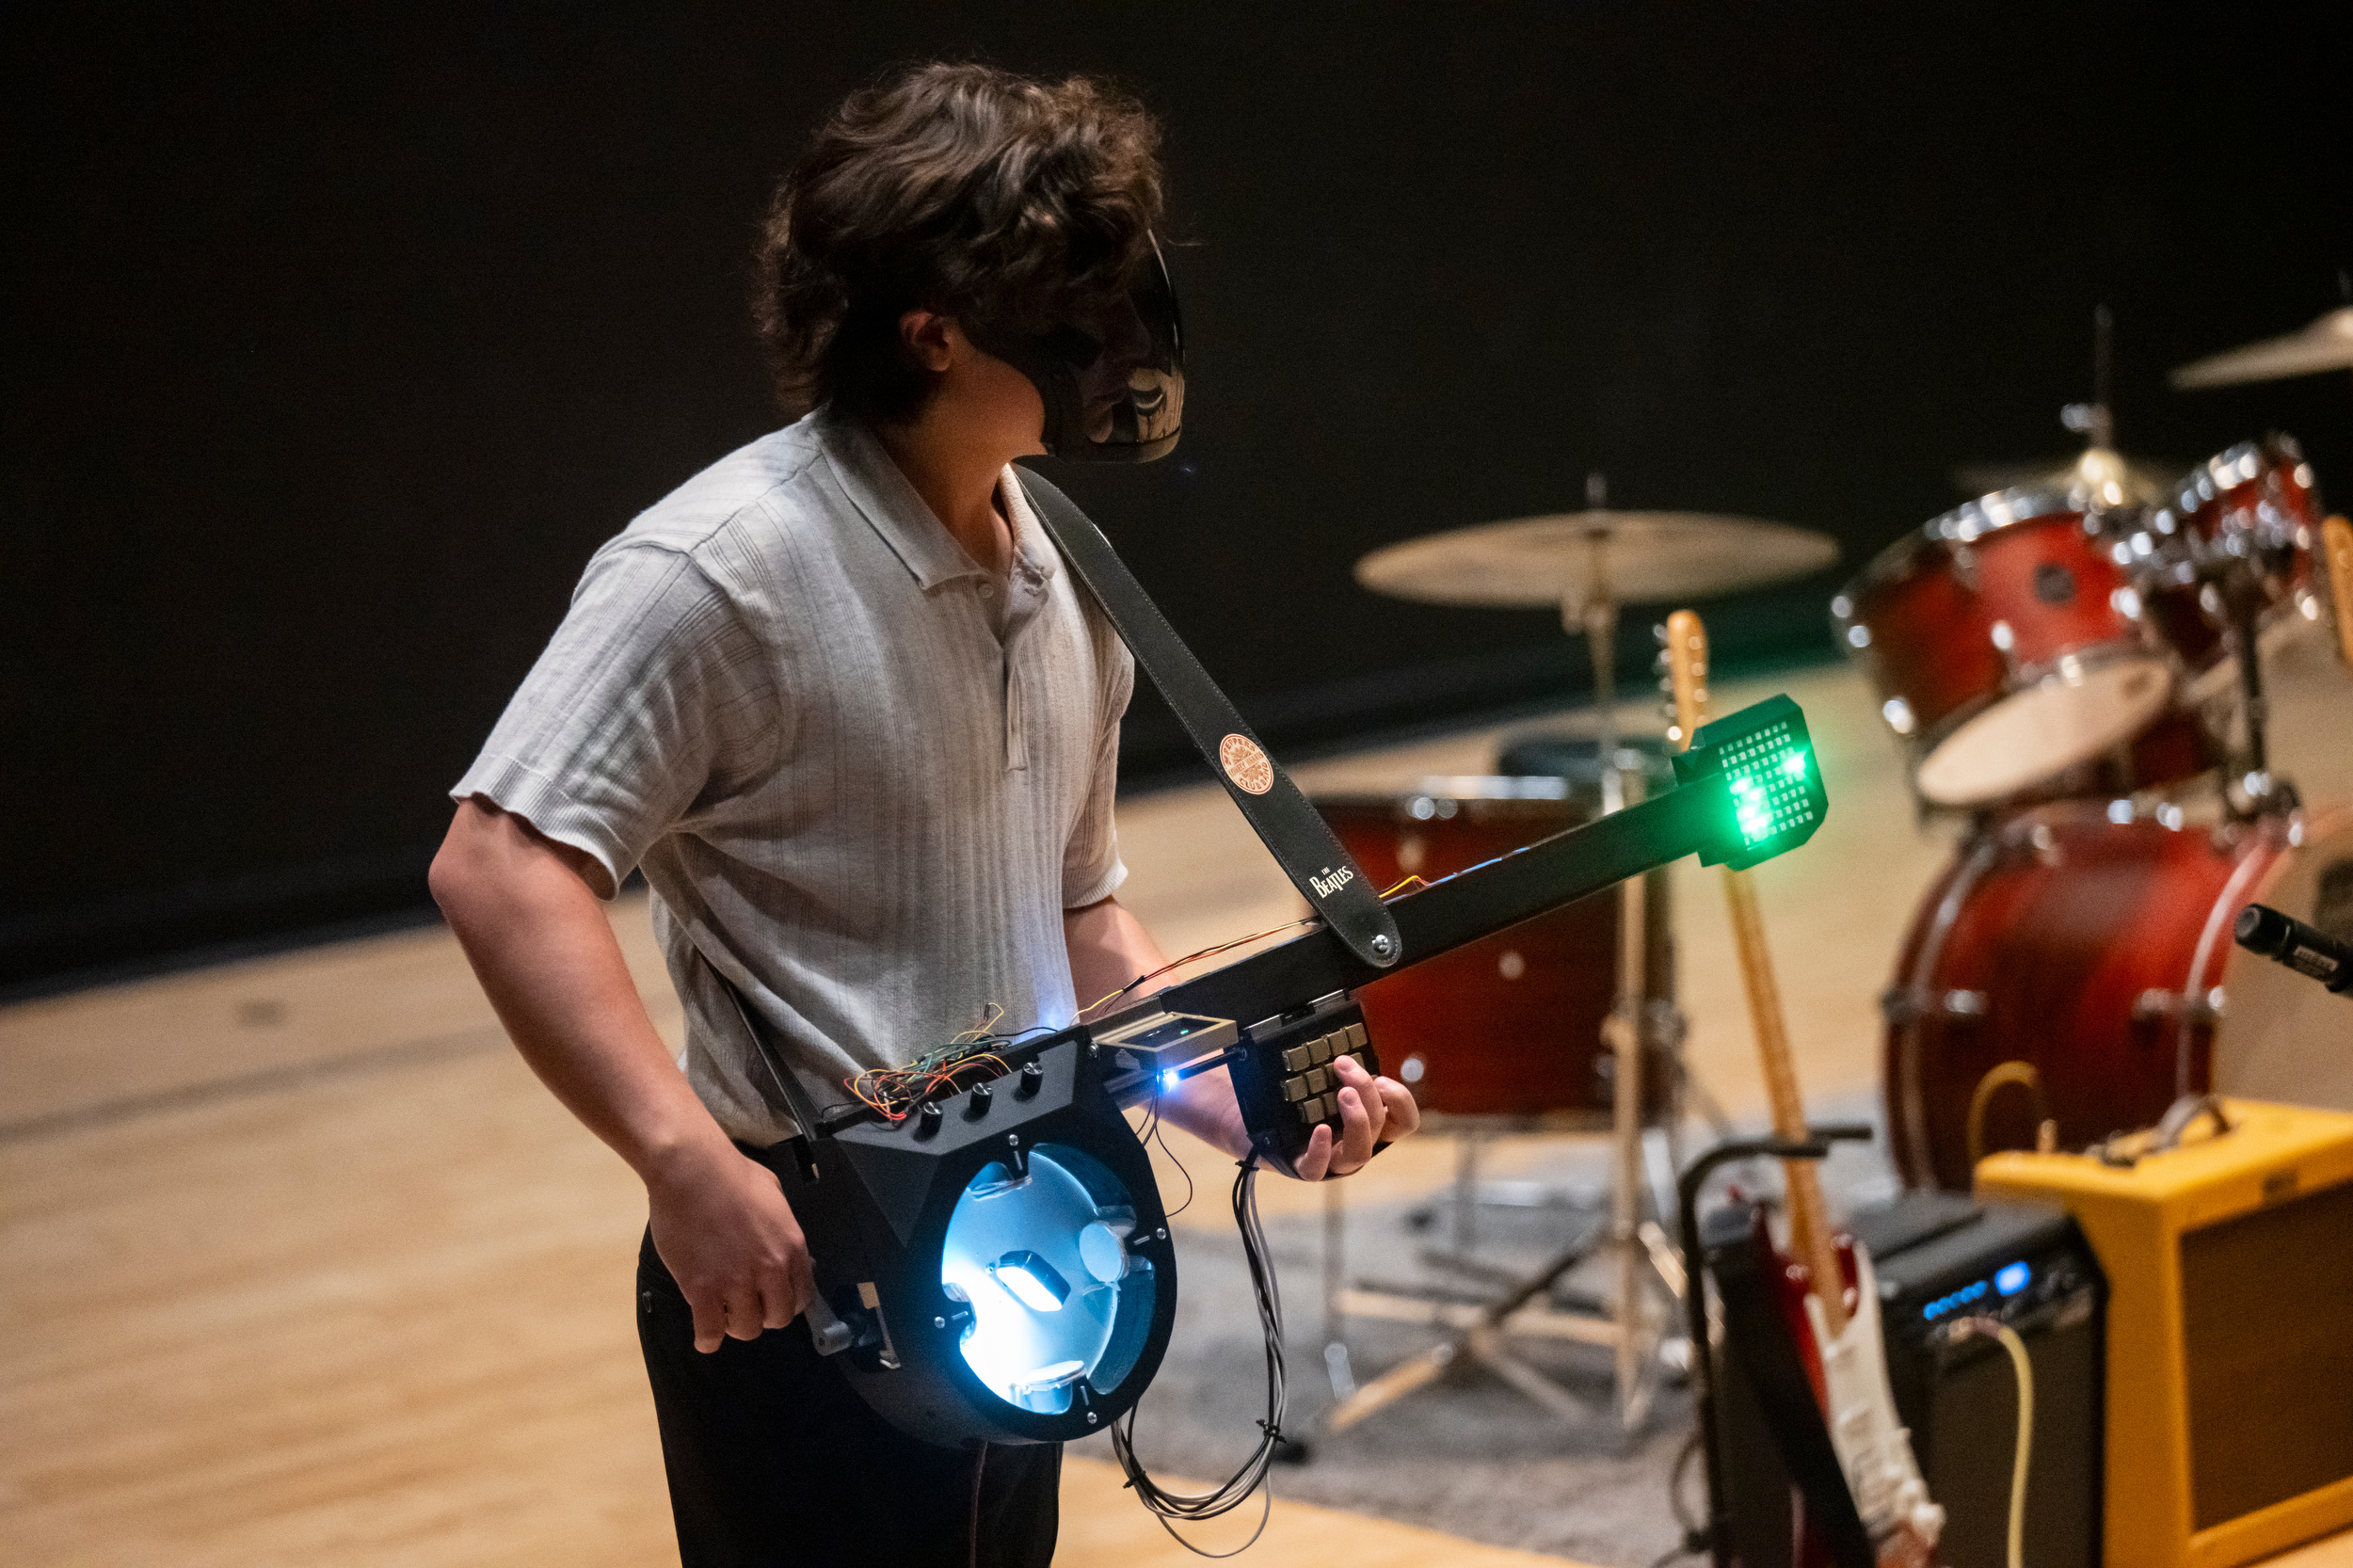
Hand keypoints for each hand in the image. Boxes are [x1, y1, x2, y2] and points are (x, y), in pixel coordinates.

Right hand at [646, 1143, 815, 1353]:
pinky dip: (707, 1338)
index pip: (803, 1295)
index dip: (788, 1302)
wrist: (691, 1171)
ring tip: (723, 1313)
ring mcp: (735, 1282)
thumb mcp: (773, 1193)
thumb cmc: (731, 1173)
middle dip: (764, 1315)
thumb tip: (780, 1241)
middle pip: (778, 1318)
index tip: (774, 1300)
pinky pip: (710, 1332)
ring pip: (746, 1329)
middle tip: (746, 1305)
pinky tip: (704, 1334)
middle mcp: (769, 1270)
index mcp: (791, 1246)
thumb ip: (781, 1224)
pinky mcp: (701, 1290)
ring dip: (735, 1325)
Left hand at [1291, 1052, 1420, 1180]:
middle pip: (1379, 1125)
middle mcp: (1359, 1145)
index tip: (1379, 1079)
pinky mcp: (1308, 1168)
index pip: (1405, 1122)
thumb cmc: (1310, 1109)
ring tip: (1343, 1093)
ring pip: (1360, 1152)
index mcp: (1371, 1126)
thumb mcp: (1332, 1088)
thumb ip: (1345, 1076)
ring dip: (1357, 1119)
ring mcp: (1336, 1161)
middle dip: (1366, 1091)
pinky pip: (1317, 1168)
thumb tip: (1343, 1050)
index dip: (1400, 1101)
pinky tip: (1321, 1129)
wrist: (1275, 1138)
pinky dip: (1321, 1149)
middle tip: (1345, 1067)